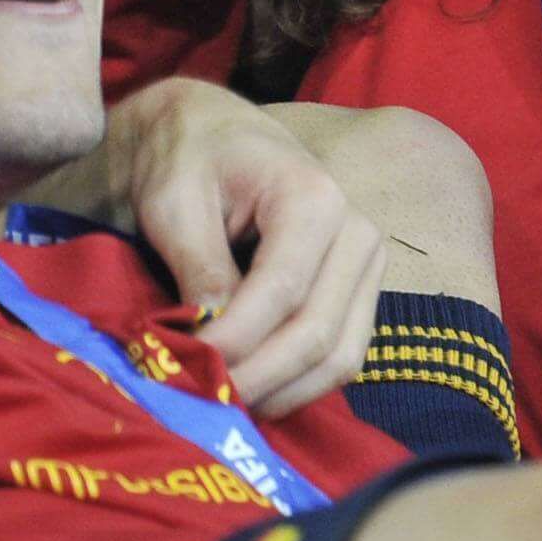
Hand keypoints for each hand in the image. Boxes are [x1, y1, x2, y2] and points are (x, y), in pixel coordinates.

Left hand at [120, 83, 385, 416]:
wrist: (214, 136)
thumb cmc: (188, 159)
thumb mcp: (175, 201)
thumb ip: (197, 265)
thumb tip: (210, 340)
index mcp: (316, 198)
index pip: (283, 291)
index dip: (235, 340)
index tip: (185, 367)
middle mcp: (358, 234)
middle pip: (319, 333)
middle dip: (258, 377)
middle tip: (203, 402)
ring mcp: (367, 267)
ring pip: (341, 356)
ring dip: (283, 392)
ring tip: (226, 405)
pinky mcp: (360, 294)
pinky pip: (343, 355)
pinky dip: (300, 386)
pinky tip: (254, 392)